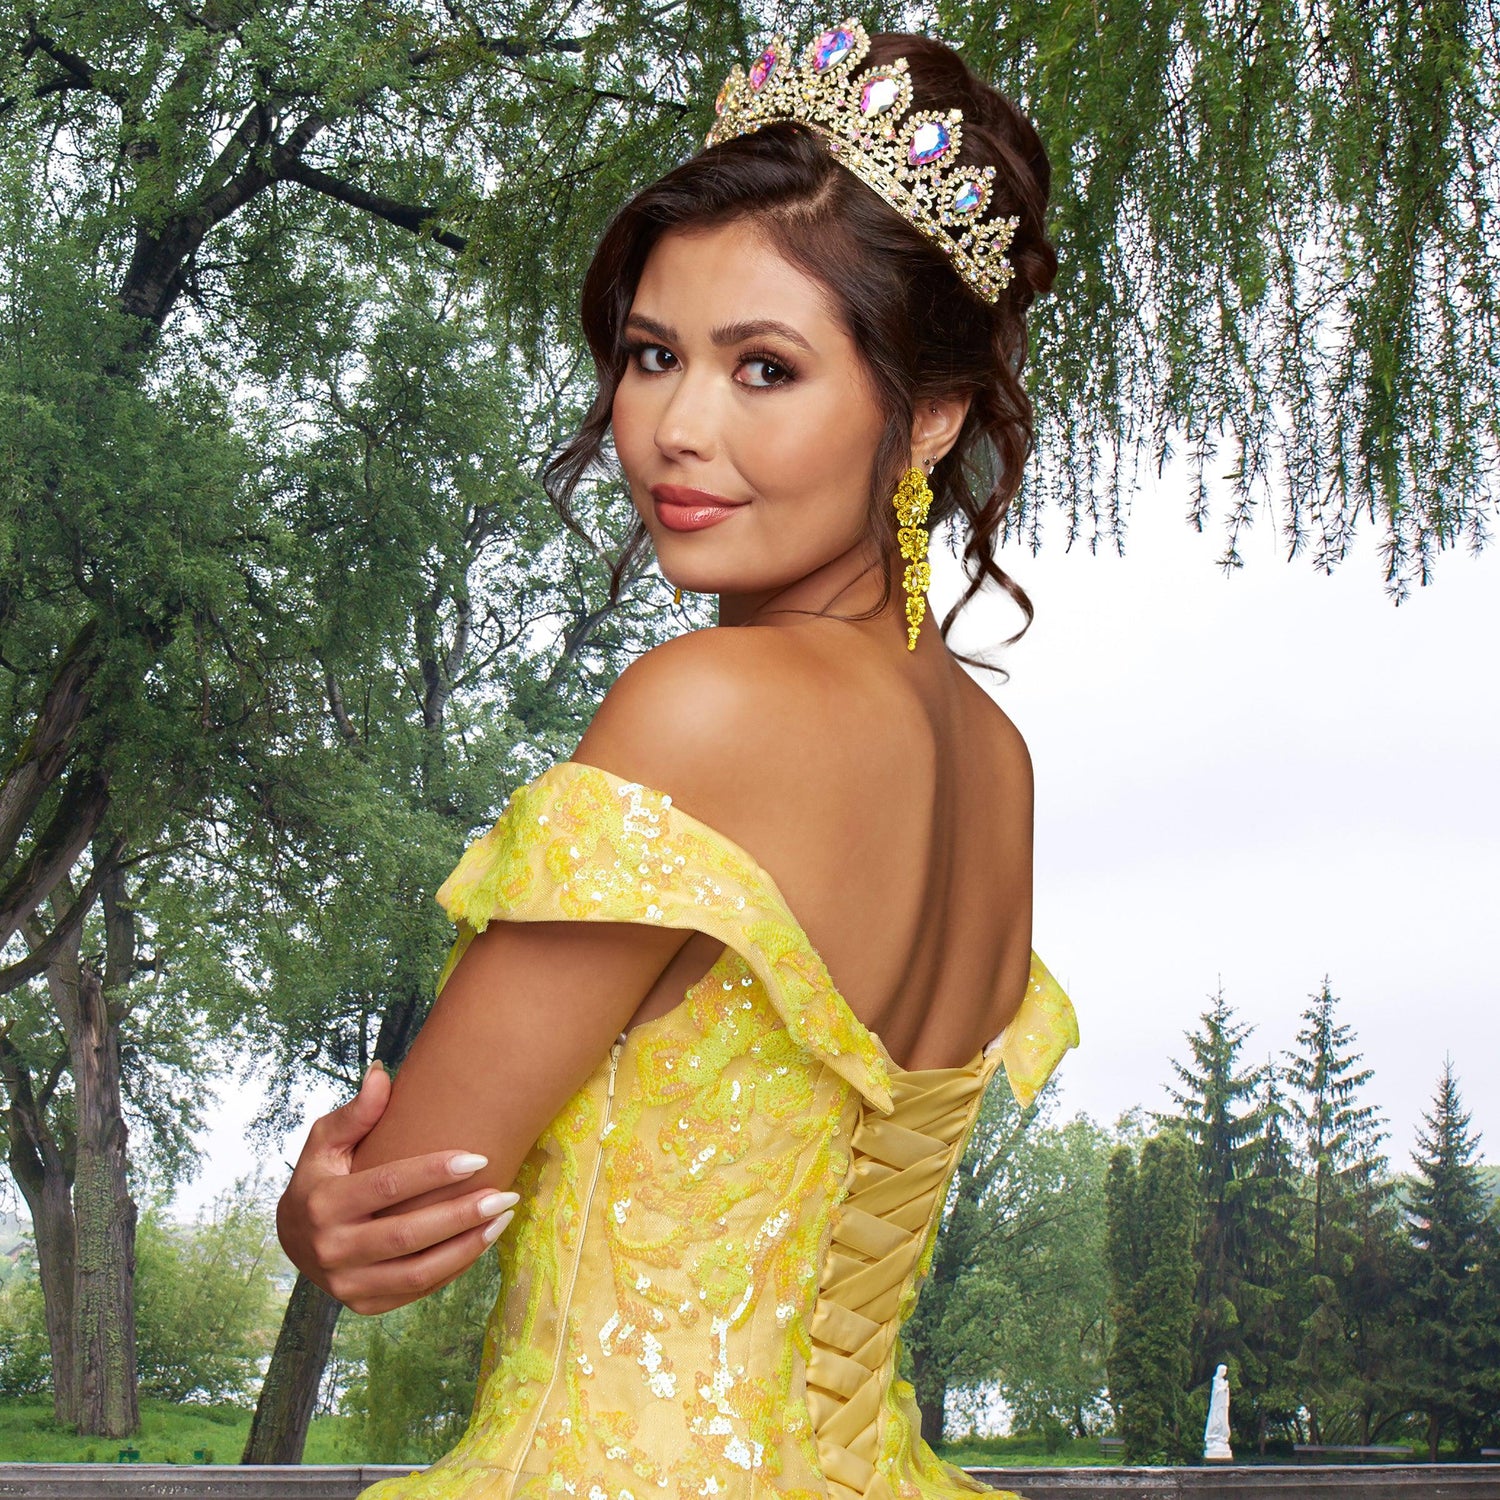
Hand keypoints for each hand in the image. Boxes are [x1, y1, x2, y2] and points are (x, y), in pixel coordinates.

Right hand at [276, 1061, 520, 1315]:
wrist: (294, 1238)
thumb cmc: (319, 1177)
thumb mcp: (325, 1142)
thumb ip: (356, 1112)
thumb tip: (383, 1071)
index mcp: (323, 1203)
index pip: (387, 1187)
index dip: (434, 1173)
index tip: (479, 1158)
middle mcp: (332, 1248)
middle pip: (408, 1235)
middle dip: (462, 1215)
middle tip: (506, 1194)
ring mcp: (347, 1283)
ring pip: (418, 1272)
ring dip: (468, 1246)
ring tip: (503, 1218)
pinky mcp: (364, 1304)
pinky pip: (418, 1290)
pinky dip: (454, 1267)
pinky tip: (482, 1241)